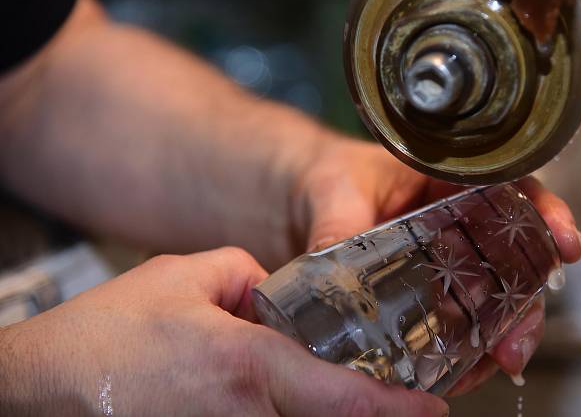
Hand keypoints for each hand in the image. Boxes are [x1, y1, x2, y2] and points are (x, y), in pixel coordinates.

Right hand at [0, 247, 448, 416]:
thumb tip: (278, 294)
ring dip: (327, 412)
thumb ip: (250, 276)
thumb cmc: (107, 337)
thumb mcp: (184, 276)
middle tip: (395, 397)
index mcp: (251, 368)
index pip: (348, 399)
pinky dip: (288, 415)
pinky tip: (285, 400)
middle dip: (366, 412)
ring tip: (336, 392)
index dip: (400, 409)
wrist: (43, 391)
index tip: (437, 408)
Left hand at [293, 135, 580, 395]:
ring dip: (504, 334)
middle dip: (528, 302)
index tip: (565, 246)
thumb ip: (340, 221)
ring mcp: (446, 264)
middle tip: (519, 336)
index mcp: (449, 183)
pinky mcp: (428, 298)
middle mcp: (459, 225)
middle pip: (515, 260)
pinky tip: (462, 373)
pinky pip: (460, 328)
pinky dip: (468, 354)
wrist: (301, 200)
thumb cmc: (329, 177)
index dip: (547, 216)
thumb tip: (335, 257)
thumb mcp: (336, 190)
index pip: (514, 191)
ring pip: (495, 300)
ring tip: (499, 362)